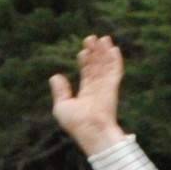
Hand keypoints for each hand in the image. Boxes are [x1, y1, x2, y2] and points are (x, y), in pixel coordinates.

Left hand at [48, 34, 127, 153]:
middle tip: (91, 38)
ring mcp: (106, 87)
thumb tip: (54, 76)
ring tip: (103, 38)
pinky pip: (116, 71)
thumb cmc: (76, 124)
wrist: (90, 130)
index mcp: (86, 94)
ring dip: (105, 52)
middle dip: (95, 53)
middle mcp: (97, 89)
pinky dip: (115, 60)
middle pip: (97, 66)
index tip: (82, 53)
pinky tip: (114, 49)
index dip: (85, 62)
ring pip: (106, 65)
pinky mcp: (112, 86)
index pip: (87, 74)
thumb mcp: (62, 107)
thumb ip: (60, 91)